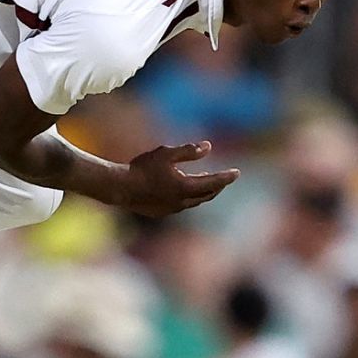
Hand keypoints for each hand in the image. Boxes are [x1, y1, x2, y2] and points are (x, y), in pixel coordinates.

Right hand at [118, 141, 239, 217]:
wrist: (120, 188)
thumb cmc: (142, 168)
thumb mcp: (166, 154)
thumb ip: (188, 151)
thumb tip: (208, 146)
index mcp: (186, 187)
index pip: (214, 183)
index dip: (226, 177)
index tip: (237, 173)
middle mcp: (182, 202)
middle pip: (207, 195)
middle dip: (217, 186)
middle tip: (224, 178)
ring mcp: (172, 209)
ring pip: (194, 201)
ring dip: (203, 192)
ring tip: (204, 181)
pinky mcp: (161, 212)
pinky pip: (182, 204)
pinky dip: (189, 196)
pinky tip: (182, 189)